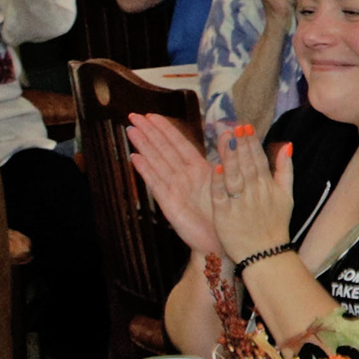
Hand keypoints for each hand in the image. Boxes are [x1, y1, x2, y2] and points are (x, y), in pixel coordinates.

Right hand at [124, 115, 226, 256]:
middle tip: (133, 115)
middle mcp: (184, 177)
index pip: (179, 144)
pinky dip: (145, 171)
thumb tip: (228, 134)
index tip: (152, 115)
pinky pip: (156, 184)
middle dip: (149, 133)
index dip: (165, 129)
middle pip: (163, 150)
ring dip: (144, 146)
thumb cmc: (224, 213)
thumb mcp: (228, 181)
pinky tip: (135, 158)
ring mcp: (174, 189)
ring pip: (157, 163)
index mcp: (198, 170)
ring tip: (131, 130)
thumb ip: (225, 158)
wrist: (219, 243)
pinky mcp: (169, 203)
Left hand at [204, 132, 297, 265]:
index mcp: (268, 186)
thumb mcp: (287, 196)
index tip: (246, 127)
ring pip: (234, 176)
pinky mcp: (225, 216)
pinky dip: (219, 183)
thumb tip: (287, 145)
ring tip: (227, 139)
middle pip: (247, 165)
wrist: (266, 255)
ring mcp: (239, 204)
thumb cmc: (276, 225)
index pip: (259, 159)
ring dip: (231, 158)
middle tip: (235, 126)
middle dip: (241, 145)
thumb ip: (286, 170)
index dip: (252, 143)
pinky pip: (221, 196)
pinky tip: (216, 168)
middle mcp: (254, 193)